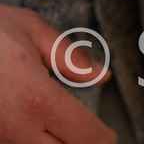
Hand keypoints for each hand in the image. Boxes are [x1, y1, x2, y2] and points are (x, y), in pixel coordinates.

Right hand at [0, 4, 114, 143]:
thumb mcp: (30, 29)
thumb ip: (69, 57)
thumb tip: (99, 76)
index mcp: (36, 98)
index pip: (85, 135)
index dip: (104, 138)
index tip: (109, 135)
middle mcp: (14, 128)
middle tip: (87, 135)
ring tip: (60, 131)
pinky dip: (27, 141)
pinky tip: (35, 132)